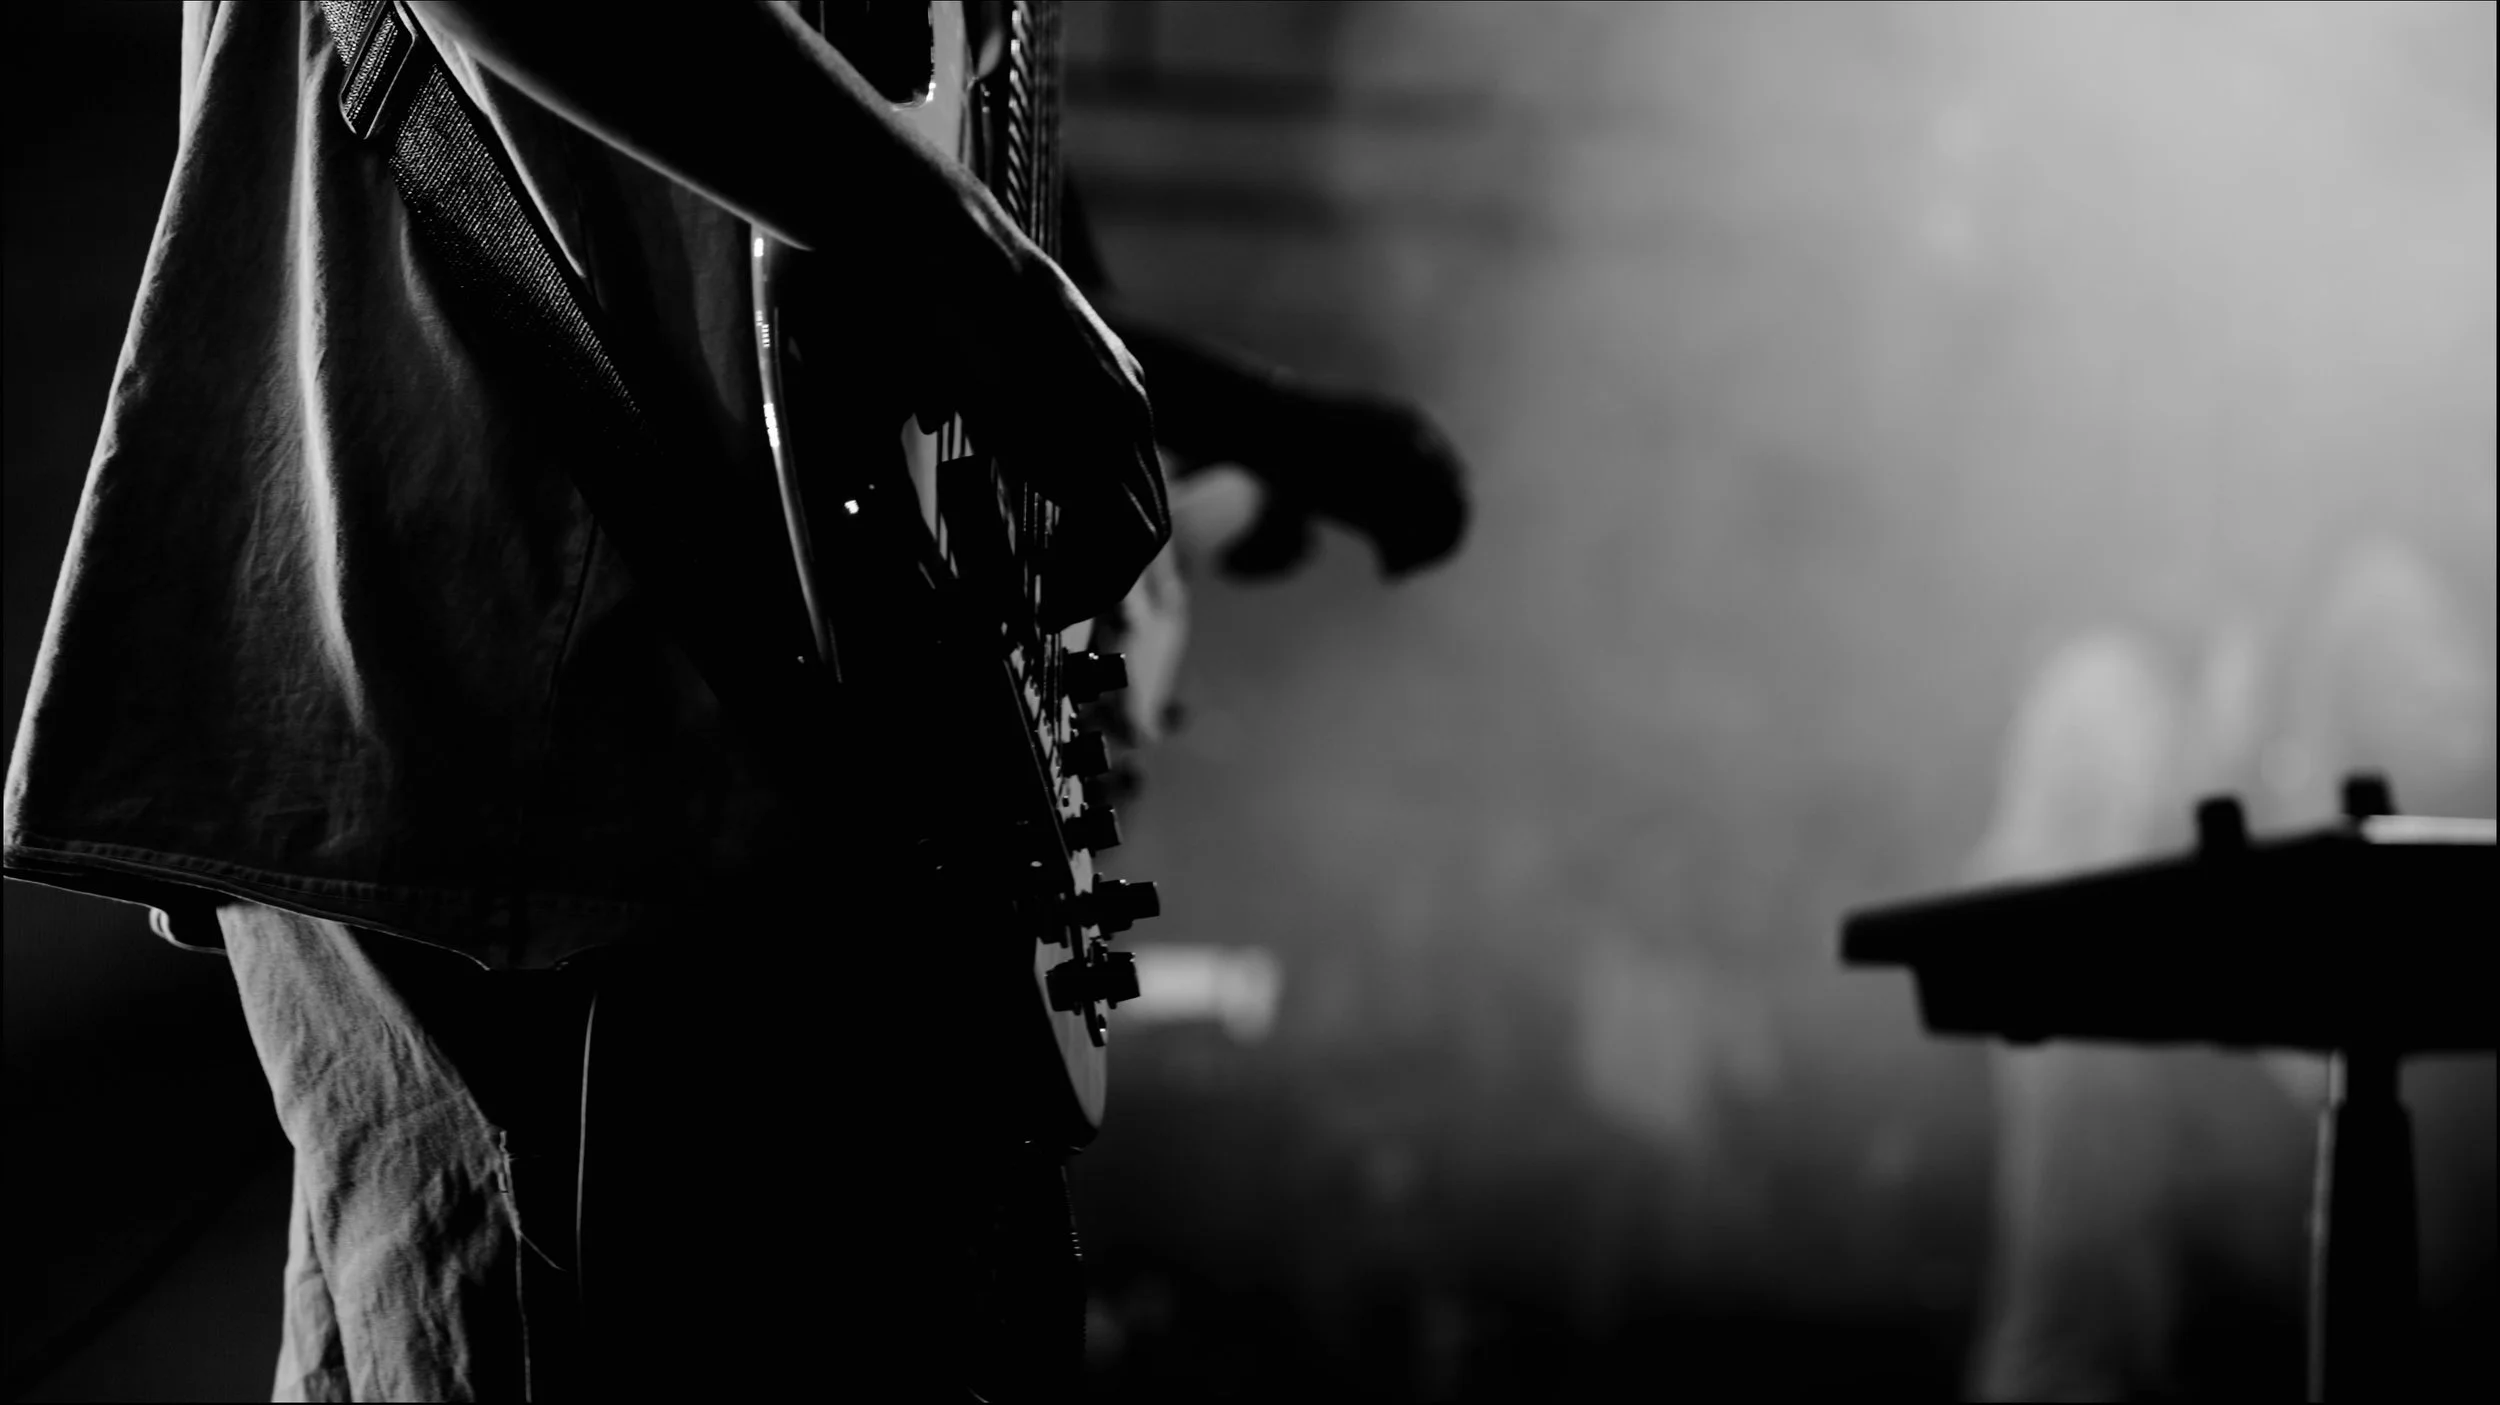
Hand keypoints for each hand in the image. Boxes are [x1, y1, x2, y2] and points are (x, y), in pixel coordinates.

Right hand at [934, 193, 1169, 629]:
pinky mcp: (1100, 438)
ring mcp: (1121, 421)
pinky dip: (1092, 573)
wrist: (945, 250)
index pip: (1125, 481)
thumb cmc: (942, 295)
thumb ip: (965, 386)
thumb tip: (931, 407)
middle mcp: (1128, 403)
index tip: (1054, 571)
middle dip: (1104, 572)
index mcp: (1108, 380)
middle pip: (1145, 515)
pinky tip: (1050, 588)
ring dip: (1099, 580)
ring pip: (1143, 533)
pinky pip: (1120, 533)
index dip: (1096, 537)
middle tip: (1057, 606)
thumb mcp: (966, 350)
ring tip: (1053, 606)